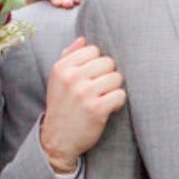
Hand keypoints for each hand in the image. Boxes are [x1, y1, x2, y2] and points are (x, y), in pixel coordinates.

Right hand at [39, 39, 125, 171]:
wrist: (57, 139)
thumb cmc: (62, 106)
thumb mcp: (58, 80)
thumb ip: (69, 57)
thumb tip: (83, 39)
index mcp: (62, 67)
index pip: (93, 50)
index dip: (97, 63)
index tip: (92, 77)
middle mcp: (72, 78)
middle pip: (108, 62)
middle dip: (108, 75)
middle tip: (100, 89)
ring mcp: (84, 93)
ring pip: (116, 77)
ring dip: (114, 89)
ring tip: (104, 98)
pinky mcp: (96, 109)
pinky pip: (120, 94)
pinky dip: (118, 102)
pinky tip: (109, 108)